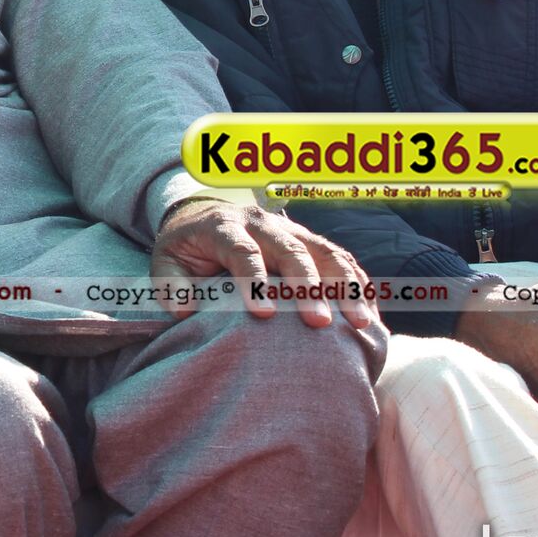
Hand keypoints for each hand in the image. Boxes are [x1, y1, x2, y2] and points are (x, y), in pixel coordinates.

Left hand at [149, 197, 376, 327]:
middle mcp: (263, 223)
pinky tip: (371, 311)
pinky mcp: (310, 241)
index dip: (254, 281)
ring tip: (360, 323)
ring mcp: (292, 229)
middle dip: (307, 286)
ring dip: (345, 286)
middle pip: (291, 250)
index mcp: (224, 227)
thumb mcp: (166, 261)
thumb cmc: (186, 248)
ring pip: (325, 251)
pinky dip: (358, 283)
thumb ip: (172, 285)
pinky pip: (341, 258)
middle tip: (319, 323)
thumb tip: (185, 310)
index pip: (242, 251)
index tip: (263, 314)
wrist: (204, 214)